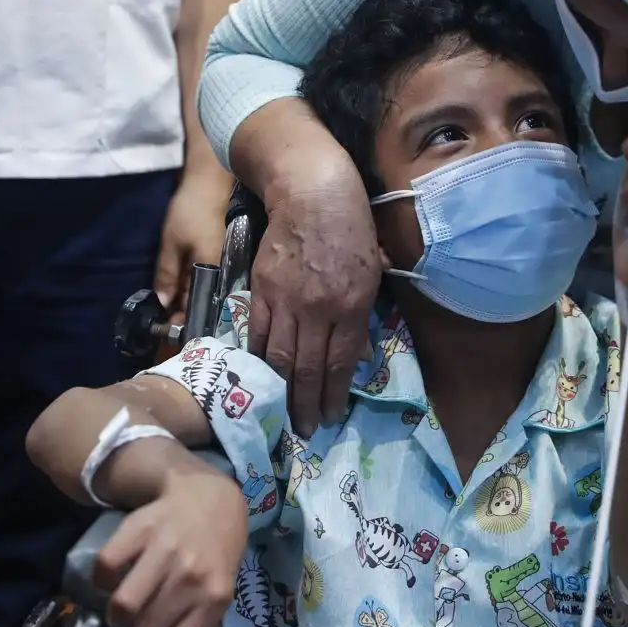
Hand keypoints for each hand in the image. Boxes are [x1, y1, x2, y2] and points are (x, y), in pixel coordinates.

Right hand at [95, 454, 247, 626]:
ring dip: (118, 612)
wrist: (209, 496)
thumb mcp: (224, 585)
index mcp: (215, 594)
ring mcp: (164, 549)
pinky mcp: (138, 528)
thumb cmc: (216, 548)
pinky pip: (105, 567)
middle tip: (143, 614)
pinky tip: (115, 576)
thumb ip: (204, 617)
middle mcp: (191, 574)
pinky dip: (103, 578)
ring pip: (123, 605)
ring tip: (126, 603)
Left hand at [153, 168, 231, 320]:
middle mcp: (220, 272)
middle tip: (164, 328)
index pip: (197, 306)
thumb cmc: (191, 213)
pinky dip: (191, 286)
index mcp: (212, 272)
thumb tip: (163, 304)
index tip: (166, 333)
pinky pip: (203, 278)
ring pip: (202, 290)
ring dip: (186, 301)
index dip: (182, 321)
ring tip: (169, 313)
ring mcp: (219, 263)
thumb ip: (167, 275)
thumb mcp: (172, 243)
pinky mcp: (215, 255)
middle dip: (184, 315)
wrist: (209, 183)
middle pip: (202, 301)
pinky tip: (179, 291)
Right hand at [250, 159, 379, 434]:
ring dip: (281, 391)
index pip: (338, 362)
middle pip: (307, 367)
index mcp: (350, 305)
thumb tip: (354, 358)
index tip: (329, 417)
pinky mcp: (261, 289)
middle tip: (304, 431)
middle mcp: (317, 308)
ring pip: (279, 356)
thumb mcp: (370, 276)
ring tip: (283, 414)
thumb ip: (360, 319)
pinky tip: (261, 378)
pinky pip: (257, 333)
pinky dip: (259, 360)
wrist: (312, 195)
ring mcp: (286, 299)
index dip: (332, 395)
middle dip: (305, 404)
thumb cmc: (351, 232)